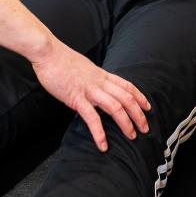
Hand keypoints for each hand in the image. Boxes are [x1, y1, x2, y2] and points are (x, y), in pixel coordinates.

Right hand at [31, 42, 150, 151]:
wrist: (47, 52)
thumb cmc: (60, 60)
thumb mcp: (83, 67)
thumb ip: (91, 78)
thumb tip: (95, 86)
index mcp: (101, 74)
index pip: (126, 85)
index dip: (139, 97)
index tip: (147, 107)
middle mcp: (99, 82)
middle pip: (126, 98)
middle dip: (138, 114)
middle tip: (145, 128)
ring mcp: (89, 90)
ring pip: (115, 107)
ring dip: (126, 123)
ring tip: (131, 136)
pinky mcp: (76, 97)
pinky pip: (91, 117)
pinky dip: (99, 132)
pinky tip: (103, 144)